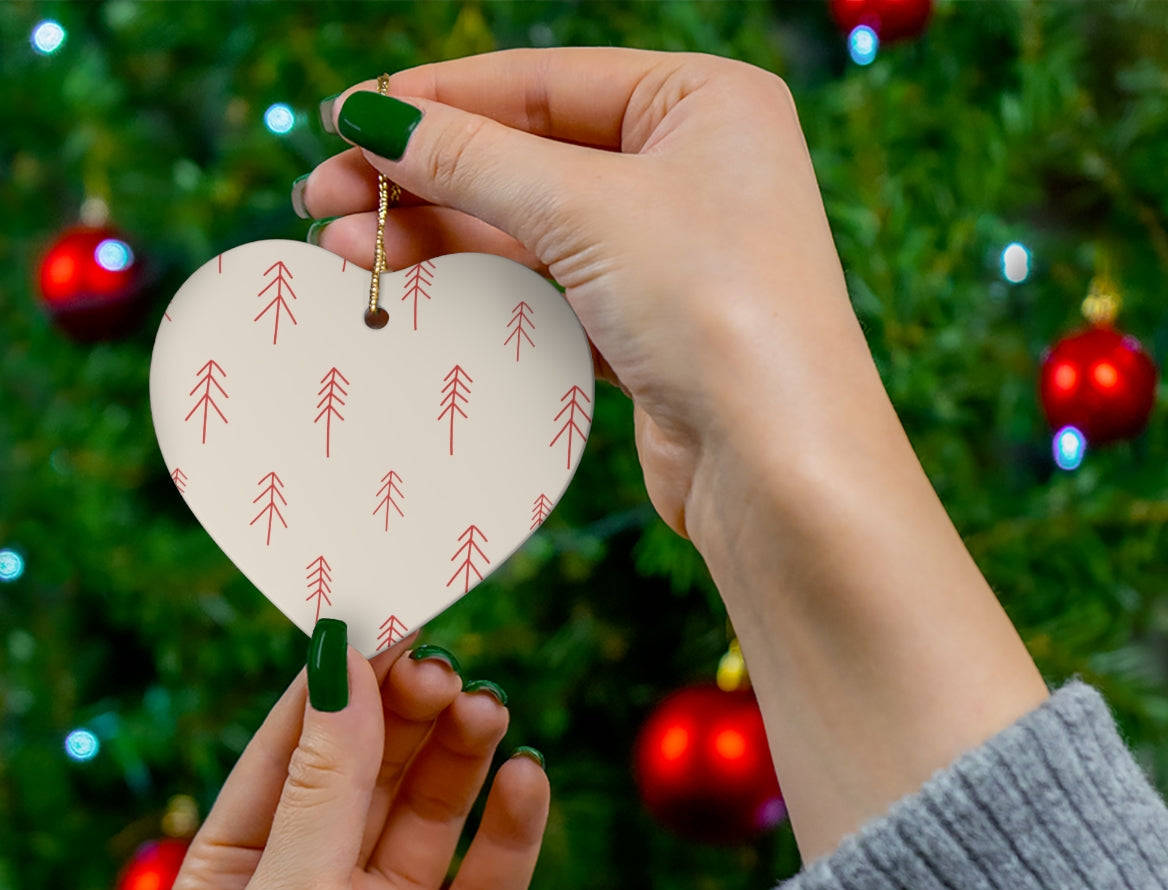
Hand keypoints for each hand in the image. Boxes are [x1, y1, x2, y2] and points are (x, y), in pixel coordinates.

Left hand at [167, 637, 548, 889]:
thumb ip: (325, 784)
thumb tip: (341, 661)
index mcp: (239, 874)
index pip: (291, 749)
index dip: (337, 684)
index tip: (385, 617)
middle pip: (370, 770)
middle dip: (406, 715)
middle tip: (445, 669)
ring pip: (432, 812)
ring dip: (461, 756)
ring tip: (488, 711)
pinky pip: (491, 876)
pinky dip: (512, 826)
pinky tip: (527, 781)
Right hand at [299, 49, 1048, 863]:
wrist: (778, 464)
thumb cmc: (715, 307)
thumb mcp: (586, 209)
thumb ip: (473, 159)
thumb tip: (370, 118)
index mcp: (703, 102)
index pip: (543, 82)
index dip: (437, 100)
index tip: (345, 120)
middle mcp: (692, 170)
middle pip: (528, 157)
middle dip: (423, 179)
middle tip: (323, 198)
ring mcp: (670, 255)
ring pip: (530, 231)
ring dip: (438, 238)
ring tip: (344, 250)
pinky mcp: (648, 329)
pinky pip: (547, 291)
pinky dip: (481, 291)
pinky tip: (411, 292)